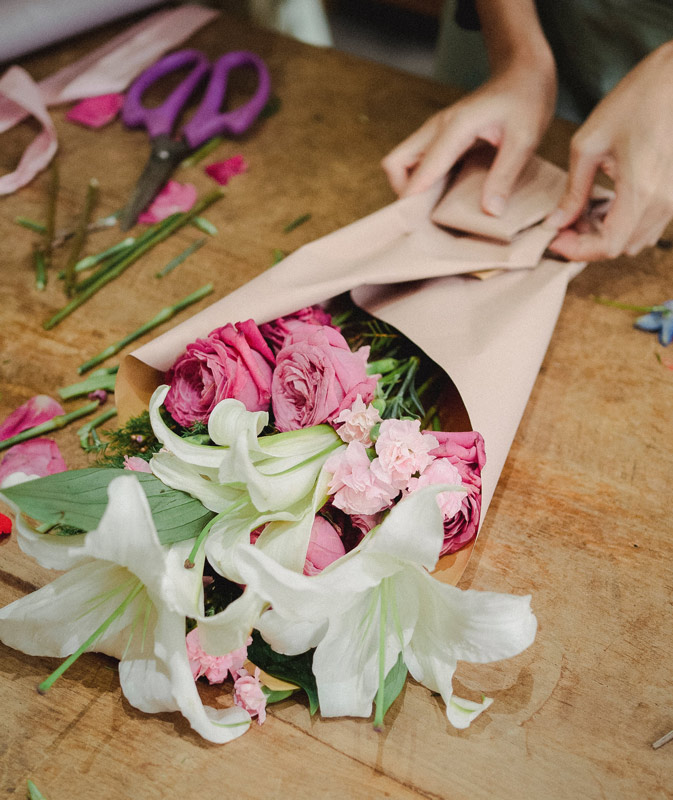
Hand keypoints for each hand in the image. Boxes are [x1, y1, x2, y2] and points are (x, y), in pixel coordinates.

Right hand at [381, 58, 556, 214]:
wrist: (524, 72)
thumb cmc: (526, 100)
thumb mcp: (525, 139)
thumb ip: (505, 175)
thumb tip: (490, 212)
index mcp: (454, 128)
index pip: (419, 170)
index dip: (413, 201)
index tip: (416, 228)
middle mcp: (436, 128)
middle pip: (395, 164)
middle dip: (404, 194)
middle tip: (426, 218)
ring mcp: (435, 132)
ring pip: (402, 163)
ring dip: (412, 188)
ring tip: (434, 212)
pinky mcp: (441, 137)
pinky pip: (418, 163)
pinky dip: (423, 182)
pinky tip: (444, 198)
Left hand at [548, 41, 672, 260]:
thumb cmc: (637, 99)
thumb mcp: (589, 144)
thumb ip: (573, 190)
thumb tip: (557, 221)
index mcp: (642, 191)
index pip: (608, 246)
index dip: (578, 250)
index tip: (556, 239)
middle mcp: (665, 202)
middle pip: (622, 247)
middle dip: (588, 242)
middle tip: (564, 223)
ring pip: (636, 239)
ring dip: (606, 234)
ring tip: (583, 211)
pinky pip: (650, 223)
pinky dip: (624, 222)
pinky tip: (607, 202)